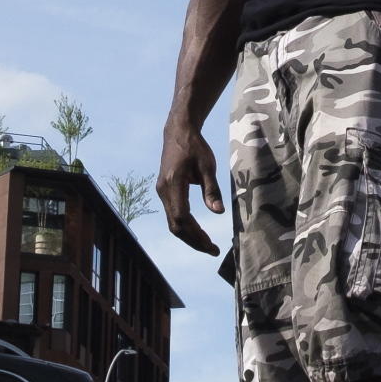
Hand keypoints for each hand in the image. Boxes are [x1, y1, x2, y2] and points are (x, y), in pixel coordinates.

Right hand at [159, 122, 224, 254]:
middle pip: (175, 225)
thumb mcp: (207, 165)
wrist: (178, 131)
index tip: (212, 245)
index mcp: (173, 183)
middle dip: (193, 240)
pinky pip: (172, 214)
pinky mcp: (165, 191)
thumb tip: (218, 213)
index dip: (196, 234)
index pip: (182, 217)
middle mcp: (163, 190)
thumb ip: (212, 189)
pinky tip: (198, 231)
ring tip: (207, 245)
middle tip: (213, 250)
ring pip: (172, 222)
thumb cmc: (195, 146)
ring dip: (189, 236)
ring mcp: (162, 191)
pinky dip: (185, 226)